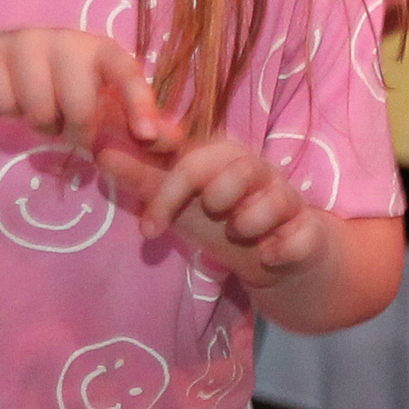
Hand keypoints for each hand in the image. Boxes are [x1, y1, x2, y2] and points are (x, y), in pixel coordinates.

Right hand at [0, 28, 173, 153]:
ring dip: (42, 125)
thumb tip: (171, 142)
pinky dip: (10, 114)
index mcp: (103, 50)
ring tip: (42, 111)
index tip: (146, 136)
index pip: (126, 73)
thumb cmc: (64, 89)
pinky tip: (13, 99)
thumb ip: (139, 124)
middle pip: (79, 107)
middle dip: (76, 131)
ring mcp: (23, 42)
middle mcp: (65, 39)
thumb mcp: (104, 105)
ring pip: (39, 111)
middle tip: (69, 126)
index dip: (139, 104)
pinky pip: (4, 106)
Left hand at [100, 133, 329, 289]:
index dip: (167, 193)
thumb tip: (99, 152)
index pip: (191, 160)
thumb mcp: (177, 202)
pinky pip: (298, 237)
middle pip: (239, 168)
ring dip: (247, 224)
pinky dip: (278, 250)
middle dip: (215, 200)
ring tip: (238, 234)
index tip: (149, 232)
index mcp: (223, 157)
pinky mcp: (309, 229)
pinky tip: (266, 256)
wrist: (272, 256)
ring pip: (274, 199)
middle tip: (207, 219)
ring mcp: (287, 199)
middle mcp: (259, 171)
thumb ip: (142, 179)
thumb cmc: (219, 219)